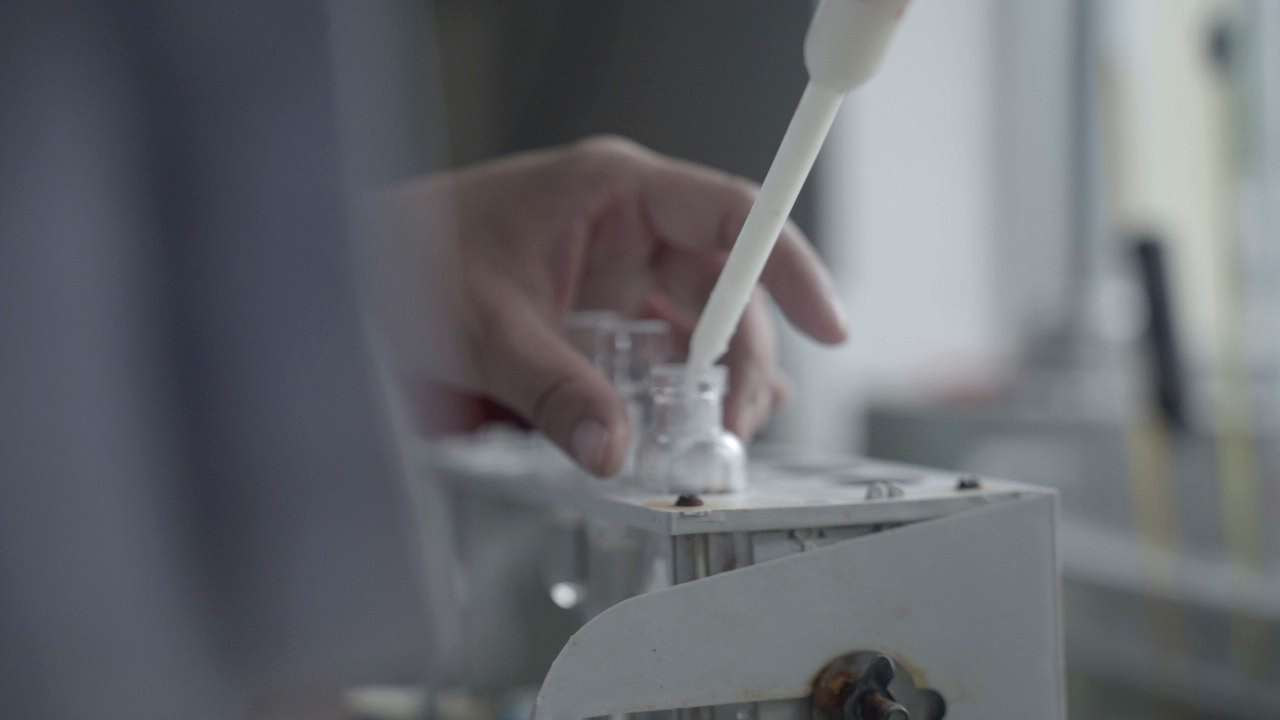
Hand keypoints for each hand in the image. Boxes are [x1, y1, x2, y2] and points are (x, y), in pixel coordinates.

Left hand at [395, 136, 847, 474]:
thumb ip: (553, 388)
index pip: (728, 214)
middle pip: (722, 286)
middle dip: (739, 356)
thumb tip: (618, 449)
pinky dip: (676, 395)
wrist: (344, 283)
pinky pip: (656, 357)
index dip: (788, 265)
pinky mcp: (594, 321)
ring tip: (717, 439)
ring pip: (695, 328)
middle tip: (735, 424)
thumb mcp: (483, 324)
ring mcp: (610, 277)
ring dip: (712, 383)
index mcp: (610, 192)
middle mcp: (622, 229)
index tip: (829, 323)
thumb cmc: (402, 261)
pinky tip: (691, 430)